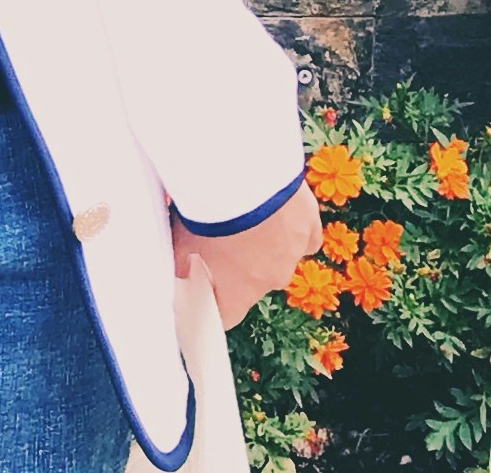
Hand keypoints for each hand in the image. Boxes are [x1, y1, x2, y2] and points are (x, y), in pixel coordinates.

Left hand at [177, 184, 320, 327]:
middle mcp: (271, 279)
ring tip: (247, 212)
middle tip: (221, 235)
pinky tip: (276, 207)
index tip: (206, 289)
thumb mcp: (180, 240)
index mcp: (239, 291)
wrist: (244, 175)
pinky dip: (291, 224)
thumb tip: (181, 270)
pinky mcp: (310, 224)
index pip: (227, 315)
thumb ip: (181, 261)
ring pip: (279, 255)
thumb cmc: (209, 211)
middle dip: (239, 265)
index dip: (215, 304)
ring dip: (265, 241)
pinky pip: (303, 234)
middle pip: (253, 283)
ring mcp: (294, 252)